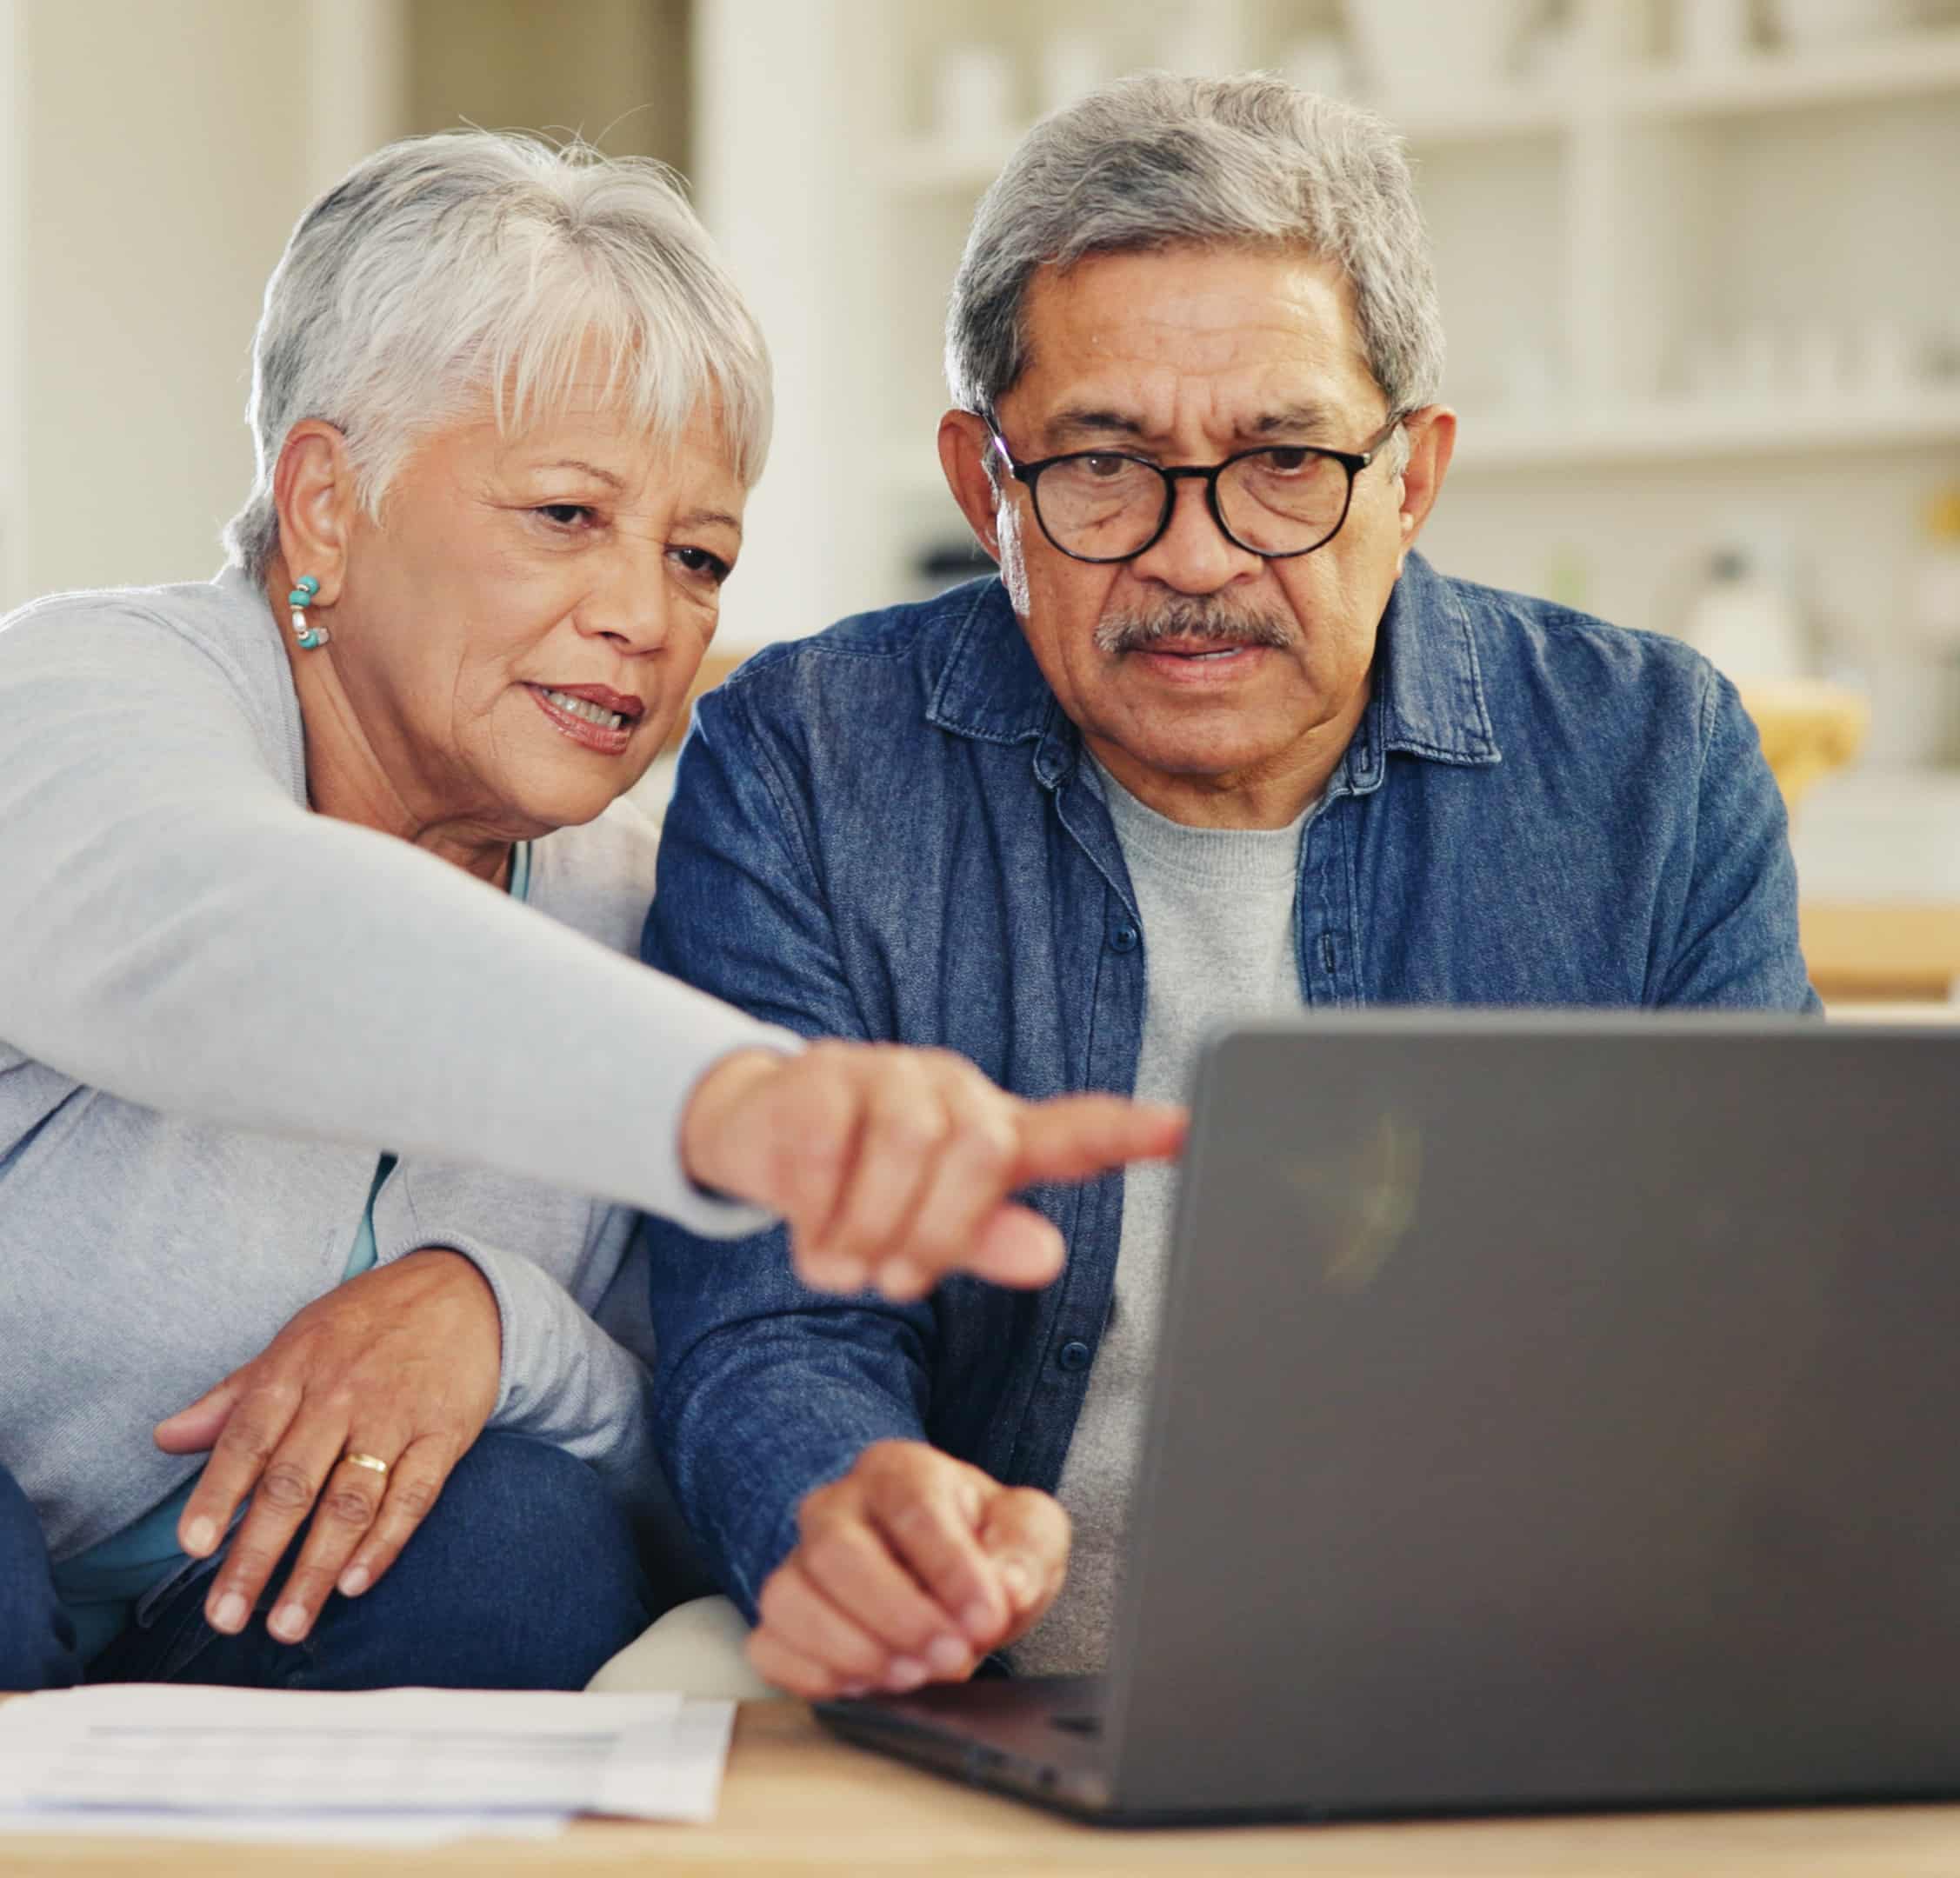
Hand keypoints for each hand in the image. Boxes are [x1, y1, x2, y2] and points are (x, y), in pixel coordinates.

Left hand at [153, 1248, 500, 1645]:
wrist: (462, 1288)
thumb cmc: (365, 1322)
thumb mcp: (295, 1343)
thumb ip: (233, 1397)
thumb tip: (166, 1438)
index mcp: (296, 1372)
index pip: (247, 1439)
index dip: (217, 1493)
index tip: (192, 1546)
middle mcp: (343, 1396)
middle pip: (293, 1483)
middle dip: (257, 1554)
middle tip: (226, 1614)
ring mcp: (396, 1417)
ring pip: (350, 1501)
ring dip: (317, 1567)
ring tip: (287, 1624)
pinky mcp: (444, 1434)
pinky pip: (414, 1495)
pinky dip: (385, 1543)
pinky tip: (356, 1582)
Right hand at [682, 1041, 1184, 1298]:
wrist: (760, 1135)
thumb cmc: (867, 1186)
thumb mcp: (930, 1227)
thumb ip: (987, 1239)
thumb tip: (1048, 1255)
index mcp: (997, 1131)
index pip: (1076, 1128)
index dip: (1130, 1132)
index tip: (1184, 1129)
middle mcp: (954, 1091)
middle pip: (982, 1150)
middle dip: (937, 1233)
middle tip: (895, 1279)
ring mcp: (888, 1073)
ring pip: (908, 1144)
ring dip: (871, 1228)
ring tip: (846, 1264)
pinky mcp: (821, 1075)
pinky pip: (831, 1149)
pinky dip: (819, 1212)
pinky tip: (811, 1233)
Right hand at [747, 1440, 1068, 1698]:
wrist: (947, 1575)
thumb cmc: (983, 1545)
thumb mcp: (1028, 1532)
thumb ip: (1025, 1549)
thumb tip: (1007, 1586)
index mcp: (899, 1471)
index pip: (911, 1506)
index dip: (950, 1567)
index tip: (988, 1619)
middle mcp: (837, 1507)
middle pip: (836, 1551)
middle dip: (897, 1615)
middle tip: (951, 1657)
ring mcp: (800, 1562)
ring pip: (789, 1598)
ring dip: (851, 1649)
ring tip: (911, 1677)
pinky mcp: (783, 1619)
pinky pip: (768, 1646)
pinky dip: (811, 1676)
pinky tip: (864, 1688)